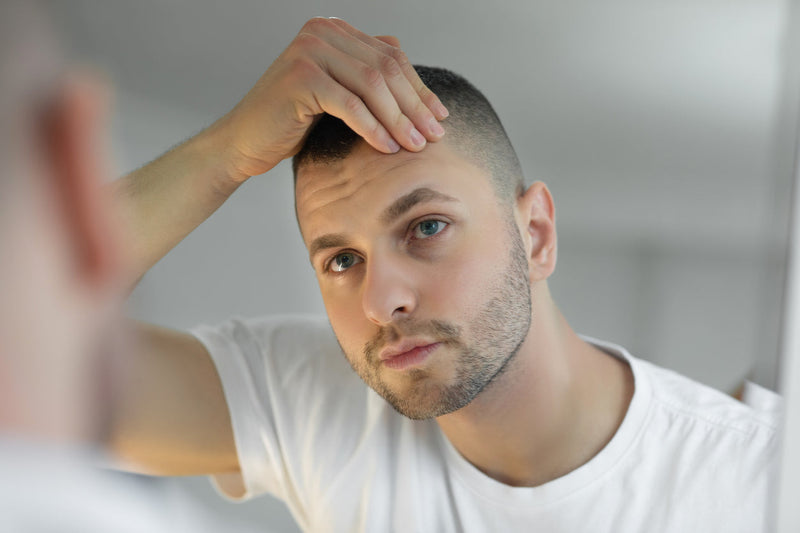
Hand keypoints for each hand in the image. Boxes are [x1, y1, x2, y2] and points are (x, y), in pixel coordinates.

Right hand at [216, 17, 448, 182]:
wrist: (245, 141)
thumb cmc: (292, 122)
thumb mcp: (337, 93)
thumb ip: (365, 74)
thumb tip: (410, 70)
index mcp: (334, 31)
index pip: (391, 57)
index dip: (420, 88)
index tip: (441, 117)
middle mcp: (322, 33)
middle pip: (386, 69)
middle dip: (415, 106)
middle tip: (435, 136)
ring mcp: (309, 51)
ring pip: (372, 85)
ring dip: (399, 119)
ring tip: (416, 146)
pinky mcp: (300, 77)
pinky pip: (349, 104)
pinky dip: (372, 128)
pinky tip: (388, 148)